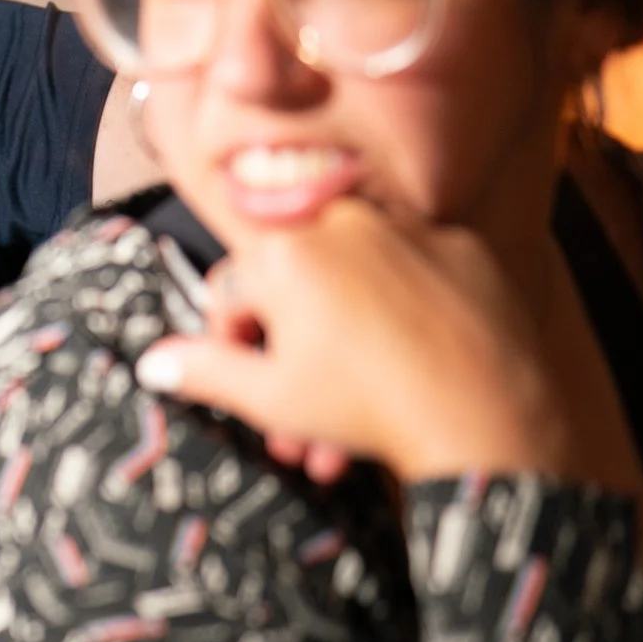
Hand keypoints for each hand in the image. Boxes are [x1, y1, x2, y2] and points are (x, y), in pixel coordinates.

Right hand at [134, 198, 633, 488]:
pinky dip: (398, 316)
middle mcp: (342, 221)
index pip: (228, 291)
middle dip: (287, 354)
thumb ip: (203, 371)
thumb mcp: (269, 399)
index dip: (227, 346)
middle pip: (291, 285)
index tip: (242, 383)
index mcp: (284, 250)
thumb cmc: (372, 409)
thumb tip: (152, 361)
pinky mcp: (462, 249)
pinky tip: (403, 371)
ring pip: (349, 284)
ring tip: (348, 417)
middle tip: (294, 415)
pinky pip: (411, 276)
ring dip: (337, 345)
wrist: (489, 420)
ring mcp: (408, 230)